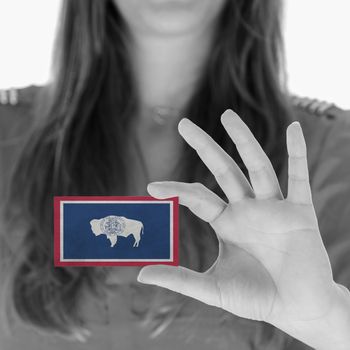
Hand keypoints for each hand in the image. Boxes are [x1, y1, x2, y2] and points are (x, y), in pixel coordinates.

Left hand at [137, 109, 349, 348]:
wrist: (298, 310)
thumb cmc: (257, 298)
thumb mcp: (213, 288)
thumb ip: (179, 280)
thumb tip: (140, 275)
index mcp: (227, 223)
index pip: (197, 197)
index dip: (176, 190)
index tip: (151, 187)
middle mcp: (247, 209)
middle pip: (223, 170)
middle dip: (204, 146)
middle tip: (183, 124)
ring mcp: (274, 208)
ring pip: (257, 166)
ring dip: (243, 140)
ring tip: (227, 115)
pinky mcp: (300, 212)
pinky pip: (300, 177)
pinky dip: (298, 153)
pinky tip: (294, 128)